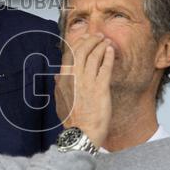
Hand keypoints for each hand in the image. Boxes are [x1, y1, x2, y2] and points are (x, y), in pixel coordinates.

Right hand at [56, 33, 113, 148]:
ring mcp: (87, 82)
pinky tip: (111, 51)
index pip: (69, 54)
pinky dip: (108, 56)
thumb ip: (59, 87)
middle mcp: (73, 78)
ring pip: (94, 56)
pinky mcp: (100, 88)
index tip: (85, 38)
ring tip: (106, 41)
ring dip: (101, 45)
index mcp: (63, 80)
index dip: (78, 43)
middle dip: (91, 40)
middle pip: (82, 50)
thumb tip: (57, 76)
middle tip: (98, 36)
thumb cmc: (72, 120)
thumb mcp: (60, 101)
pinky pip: (105, 66)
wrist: (81, 133)